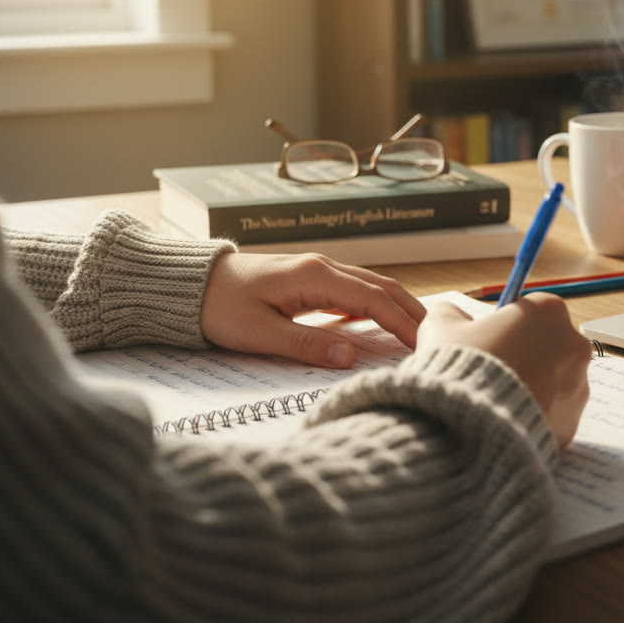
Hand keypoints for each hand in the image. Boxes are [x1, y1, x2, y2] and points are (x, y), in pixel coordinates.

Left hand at [200, 252, 425, 368]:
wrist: (188, 285)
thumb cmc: (218, 307)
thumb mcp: (259, 334)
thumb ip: (307, 344)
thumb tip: (350, 355)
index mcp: (315, 277)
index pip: (373, 299)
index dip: (402, 322)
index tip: (424, 343)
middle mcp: (321, 267)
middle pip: (380, 286)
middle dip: (411, 310)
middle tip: (436, 336)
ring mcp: (315, 270)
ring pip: (369, 285)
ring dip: (397, 304)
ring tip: (417, 329)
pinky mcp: (307, 278)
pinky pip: (352, 289)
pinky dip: (375, 303)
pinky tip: (380, 320)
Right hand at [417, 293, 590, 446]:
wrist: (467, 426)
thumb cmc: (457, 369)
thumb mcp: (440, 327)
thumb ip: (451, 314)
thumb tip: (455, 318)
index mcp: (548, 312)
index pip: (532, 311)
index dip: (508, 326)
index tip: (490, 340)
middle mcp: (574, 345)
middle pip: (549, 346)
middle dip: (526, 357)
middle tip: (492, 372)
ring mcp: (578, 387)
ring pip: (554, 383)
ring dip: (532, 388)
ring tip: (496, 401)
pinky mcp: (572, 424)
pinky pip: (552, 417)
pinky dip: (533, 419)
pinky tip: (506, 422)